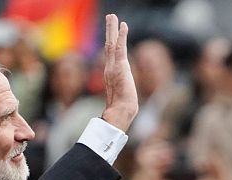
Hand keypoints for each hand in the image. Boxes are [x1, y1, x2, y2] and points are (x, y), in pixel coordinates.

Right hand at [101, 14, 137, 131]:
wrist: (120, 112)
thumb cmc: (122, 108)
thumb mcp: (121, 96)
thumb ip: (120, 92)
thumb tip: (122, 100)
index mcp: (109, 73)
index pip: (110, 54)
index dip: (111, 41)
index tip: (111, 32)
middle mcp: (109, 68)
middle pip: (108, 44)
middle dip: (109, 30)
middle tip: (110, 16)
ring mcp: (113, 66)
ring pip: (112, 43)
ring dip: (112, 28)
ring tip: (112, 16)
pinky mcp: (121, 67)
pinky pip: (121, 48)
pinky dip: (122, 36)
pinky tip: (123, 25)